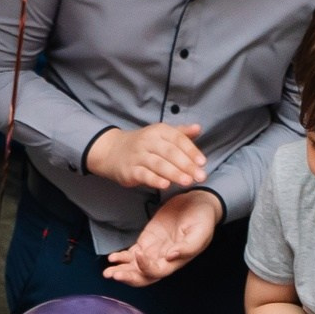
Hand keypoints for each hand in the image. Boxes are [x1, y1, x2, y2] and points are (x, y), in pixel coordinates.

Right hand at [84, 123, 206, 190]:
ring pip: (158, 164)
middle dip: (186, 165)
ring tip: (187, 182)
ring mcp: (138, 156)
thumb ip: (180, 133)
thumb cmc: (143, 144)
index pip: (178, 139)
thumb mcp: (160, 135)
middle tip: (200, 176)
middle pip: (170, 152)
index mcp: (159, 131)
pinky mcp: (130, 170)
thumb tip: (198, 128)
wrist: (112, 150)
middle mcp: (148, 141)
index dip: (191, 150)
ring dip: (174, 173)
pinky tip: (165, 185)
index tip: (202, 162)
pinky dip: (154, 180)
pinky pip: (144, 175)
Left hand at [103, 192, 218, 287]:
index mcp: (176, 261)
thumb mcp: (200, 232)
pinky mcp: (147, 241)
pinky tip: (113, 258)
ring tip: (107, 272)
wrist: (198, 204)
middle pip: (142, 275)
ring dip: (121, 271)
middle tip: (113, 274)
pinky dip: (122, 258)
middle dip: (128, 277)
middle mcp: (163, 260)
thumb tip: (171, 256)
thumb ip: (188, 247)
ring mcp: (154, 251)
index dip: (146, 267)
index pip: (157, 271)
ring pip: (134, 267)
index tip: (139, 255)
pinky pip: (132, 254)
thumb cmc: (202, 219)